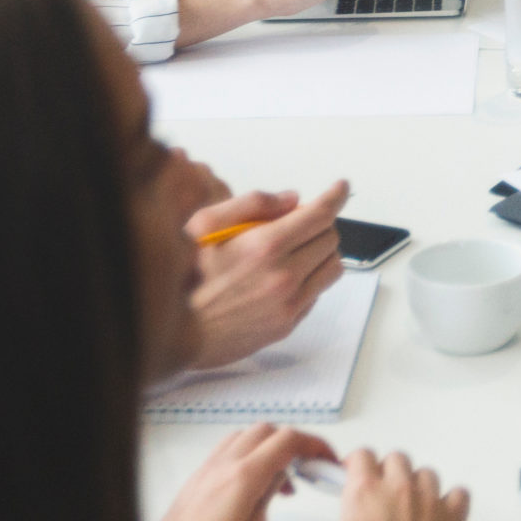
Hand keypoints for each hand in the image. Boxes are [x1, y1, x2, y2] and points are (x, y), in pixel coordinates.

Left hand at [148, 424, 337, 520]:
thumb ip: (269, 499)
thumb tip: (278, 478)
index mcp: (243, 477)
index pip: (287, 440)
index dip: (313, 443)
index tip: (326, 458)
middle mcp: (225, 463)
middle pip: (268, 430)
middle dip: (293, 443)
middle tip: (307, 469)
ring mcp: (209, 466)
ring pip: (248, 435)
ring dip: (270, 447)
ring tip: (281, 481)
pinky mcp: (199, 475)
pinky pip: (230, 448)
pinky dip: (250, 454)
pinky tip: (255, 483)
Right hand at [185, 180, 349, 367]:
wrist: (180, 332)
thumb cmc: (186, 277)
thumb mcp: (204, 224)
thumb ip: (251, 203)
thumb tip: (292, 199)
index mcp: (265, 246)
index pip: (320, 214)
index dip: (336, 195)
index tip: (341, 188)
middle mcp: (284, 275)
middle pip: (330, 238)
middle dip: (320, 223)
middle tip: (298, 223)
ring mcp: (289, 302)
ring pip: (333, 267)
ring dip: (321, 251)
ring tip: (296, 249)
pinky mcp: (289, 323)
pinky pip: (318, 292)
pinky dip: (311, 278)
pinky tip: (285, 276)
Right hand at [330, 450, 468, 520]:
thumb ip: (353, 520)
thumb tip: (360, 518)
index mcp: (364, 492)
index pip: (363, 456)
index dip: (360, 464)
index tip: (360, 472)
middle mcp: (398, 489)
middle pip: (397, 459)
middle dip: (390, 472)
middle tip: (385, 494)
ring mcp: (428, 500)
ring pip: (427, 473)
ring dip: (419, 485)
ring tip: (414, 508)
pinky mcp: (452, 518)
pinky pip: (459, 493)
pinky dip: (452, 501)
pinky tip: (443, 515)